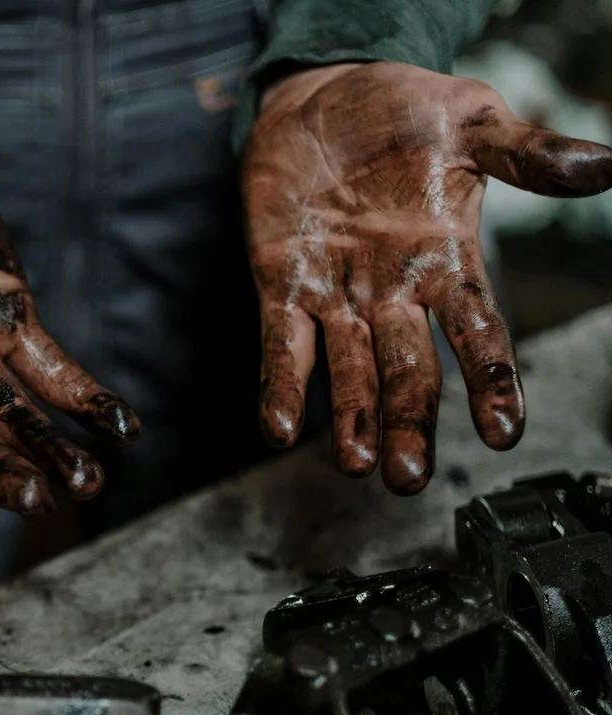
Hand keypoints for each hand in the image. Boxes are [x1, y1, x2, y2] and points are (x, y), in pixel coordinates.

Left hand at [244, 62, 611, 493]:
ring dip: (352, 419)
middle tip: (409, 478)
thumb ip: (526, 153)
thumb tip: (603, 164)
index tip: (504, 432)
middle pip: (408, 370)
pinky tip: (278, 427)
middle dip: (409, 422)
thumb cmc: (403, 111)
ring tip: (357, 466)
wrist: (323, 93)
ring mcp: (337, 293)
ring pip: (348, 370)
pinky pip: (282, 343)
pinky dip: (282, 384)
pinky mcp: (282, 284)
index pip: (478, 332)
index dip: (491, 382)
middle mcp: (395, 292)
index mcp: (448, 261)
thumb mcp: (471, 123)